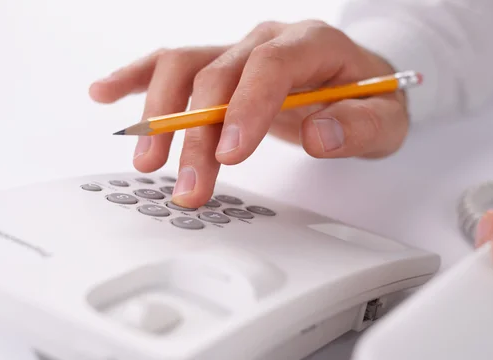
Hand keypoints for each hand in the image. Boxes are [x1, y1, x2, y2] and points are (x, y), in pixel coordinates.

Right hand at [89, 20, 407, 207]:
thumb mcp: (384, 120)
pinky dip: (138, 78)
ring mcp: (239, 51)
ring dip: (161, 114)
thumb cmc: (370, 101)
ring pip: (186, 67)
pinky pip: (173, 64)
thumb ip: (358, 127)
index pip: (270, 66)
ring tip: (147, 161)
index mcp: (312, 44)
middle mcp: (268, 40)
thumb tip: (319, 135)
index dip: (245, 107)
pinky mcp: (222, 68)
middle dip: (199, 135)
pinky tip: (108, 93)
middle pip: (219, 76)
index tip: (230, 154)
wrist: (358, 85)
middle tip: (189, 186)